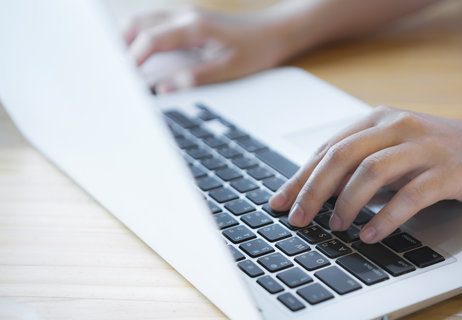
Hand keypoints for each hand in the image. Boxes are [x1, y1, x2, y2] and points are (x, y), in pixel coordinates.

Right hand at [122, 6, 296, 92]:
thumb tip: (166, 88)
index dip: (133, 61)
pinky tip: (139, 55)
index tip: (123, 81)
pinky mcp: (187, 19)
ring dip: (127, 40)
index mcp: (194, 26)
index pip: (151, 41)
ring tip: (120, 67)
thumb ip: (197, 78)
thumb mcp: (230, 69)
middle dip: (120, 47)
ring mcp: (185, 14)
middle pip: (138, 24)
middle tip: (112, 73)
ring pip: (143, 21)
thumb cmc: (256, 51)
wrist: (274, 32)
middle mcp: (186, 15)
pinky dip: (140, 37)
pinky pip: (154, 23)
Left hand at [270, 106, 461, 242]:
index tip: (280, 202)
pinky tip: (370, 234)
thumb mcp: (391, 153)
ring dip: (347, 203)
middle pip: (343, 156)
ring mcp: (424, 146)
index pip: (329, 149)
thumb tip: (312, 193)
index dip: (300, 177)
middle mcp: (398, 126)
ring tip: (335, 227)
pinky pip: (411, 195)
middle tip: (298, 218)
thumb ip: (356, 167)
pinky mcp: (449, 170)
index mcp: (378, 120)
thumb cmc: (435, 154)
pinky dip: (386, 217)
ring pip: (373, 171)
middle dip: (313, 190)